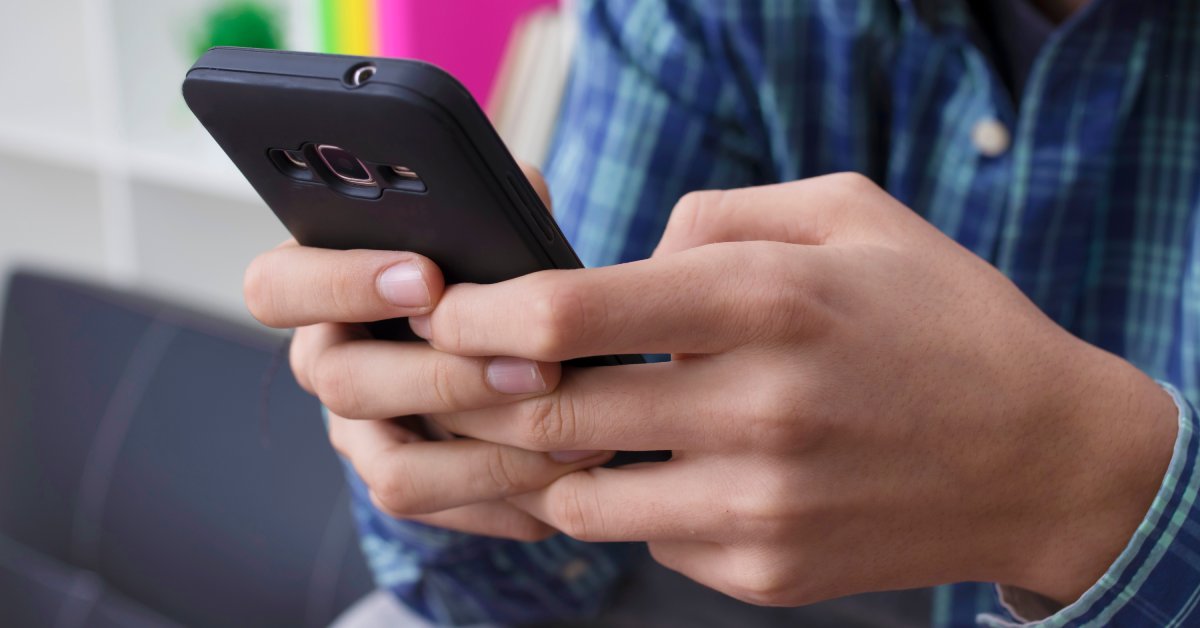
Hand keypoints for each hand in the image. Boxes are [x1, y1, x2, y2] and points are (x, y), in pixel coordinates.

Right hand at [244, 165, 610, 540]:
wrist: (509, 332)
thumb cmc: (490, 260)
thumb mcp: (488, 216)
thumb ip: (487, 201)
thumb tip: (519, 200)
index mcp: (319, 285)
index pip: (277, 287)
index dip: (342, 284)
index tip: (429, 276)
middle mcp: (327, 364)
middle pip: (345, 385)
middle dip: (447, 376)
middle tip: (535, 366)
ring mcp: (360, 434)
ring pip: (393, 471)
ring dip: (488, 456)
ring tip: (576, 435)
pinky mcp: (406, 487)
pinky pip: (444, 513)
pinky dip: (511, 500)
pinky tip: (572, 476)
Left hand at [409, 173, 1178, 606]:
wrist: (1043, 456)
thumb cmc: (941, 319)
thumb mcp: (850, 214)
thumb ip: (718, 217)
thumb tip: (625, 261)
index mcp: (768, 303)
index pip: (572, 313)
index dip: (482, 311)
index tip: (448, 309)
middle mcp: (757, 411)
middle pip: (551, 414)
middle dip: (489, 394)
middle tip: (480, 373)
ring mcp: (759, 507)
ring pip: (579, 500)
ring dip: (554, 461)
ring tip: (581, 424)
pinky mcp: (765, 574)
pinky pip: (650, 543)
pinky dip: (639, 506)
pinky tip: (678, 472)